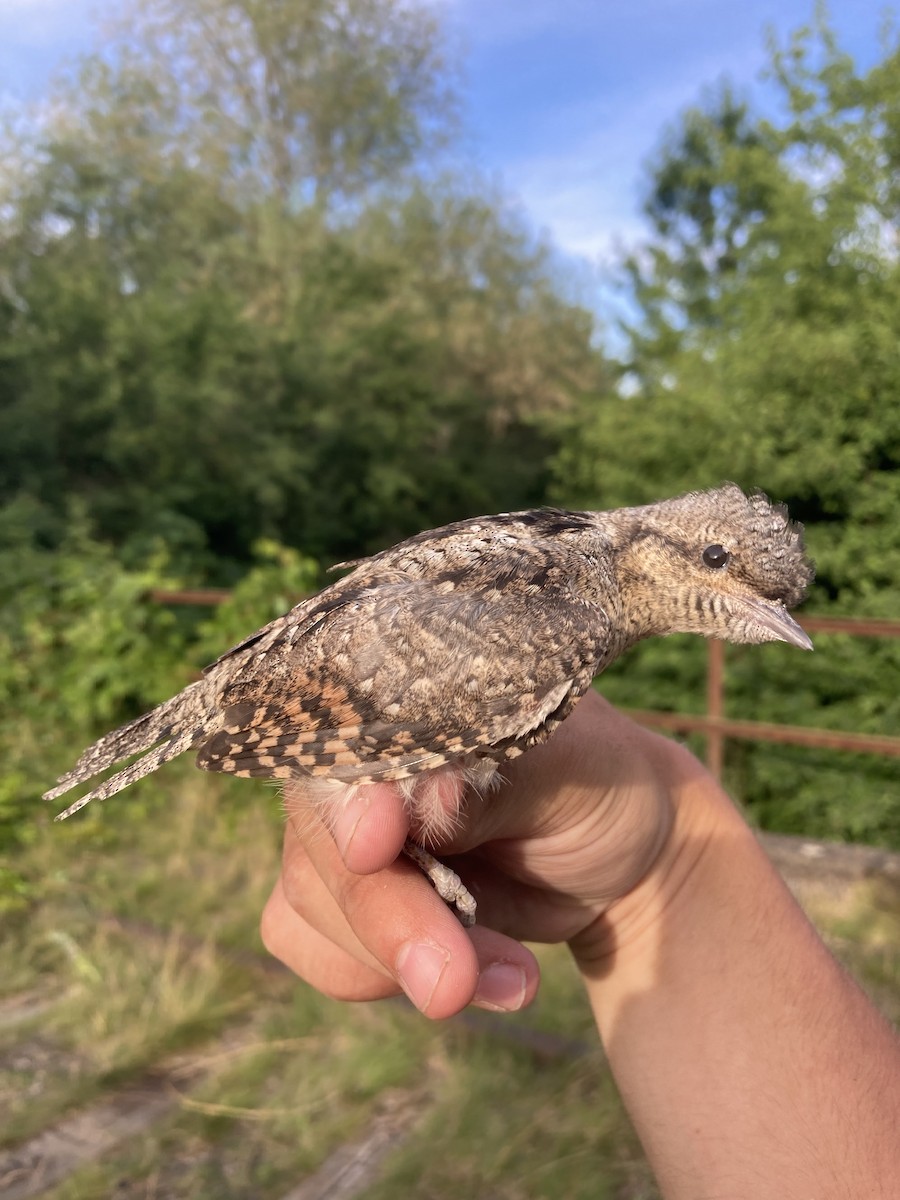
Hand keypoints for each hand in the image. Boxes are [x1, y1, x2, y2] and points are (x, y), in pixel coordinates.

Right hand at [260, 691, 692, 1017]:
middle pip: (319, 838)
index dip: (348, 800)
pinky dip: (386, 978)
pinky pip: (318, 949)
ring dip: (403, 959)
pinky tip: (478, 979)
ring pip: (310, 904)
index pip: (341, 738)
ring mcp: (336, 827)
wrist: (617, 849)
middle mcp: (350, 756)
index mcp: (398, 694)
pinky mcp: (339, 896)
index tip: (375, 848)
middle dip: (385, 917)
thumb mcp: (567, 771)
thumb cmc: (592, 779)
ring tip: (512, 975)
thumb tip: (427, 796)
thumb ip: (491, 783)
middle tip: (451, 983)